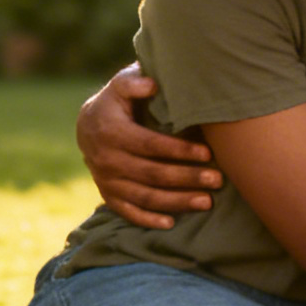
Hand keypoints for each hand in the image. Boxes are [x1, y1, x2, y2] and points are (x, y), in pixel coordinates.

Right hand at [77, 64, 219, 228]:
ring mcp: (106, 181)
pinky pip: (128, 212)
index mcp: (112, 132)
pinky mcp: (108, 195)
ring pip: (145, 196)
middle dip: (187, 178)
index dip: (179, 150)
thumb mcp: (120, 85)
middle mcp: (106, 160)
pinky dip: (148, 220)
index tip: (208, 153)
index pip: (150, 145)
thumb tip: (151, 84)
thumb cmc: (116, 102)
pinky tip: (172, 223)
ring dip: (177, 202)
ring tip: (206, 202)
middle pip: (152, 174)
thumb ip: (133, 82)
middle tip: (217, 180)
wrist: (88, 126)